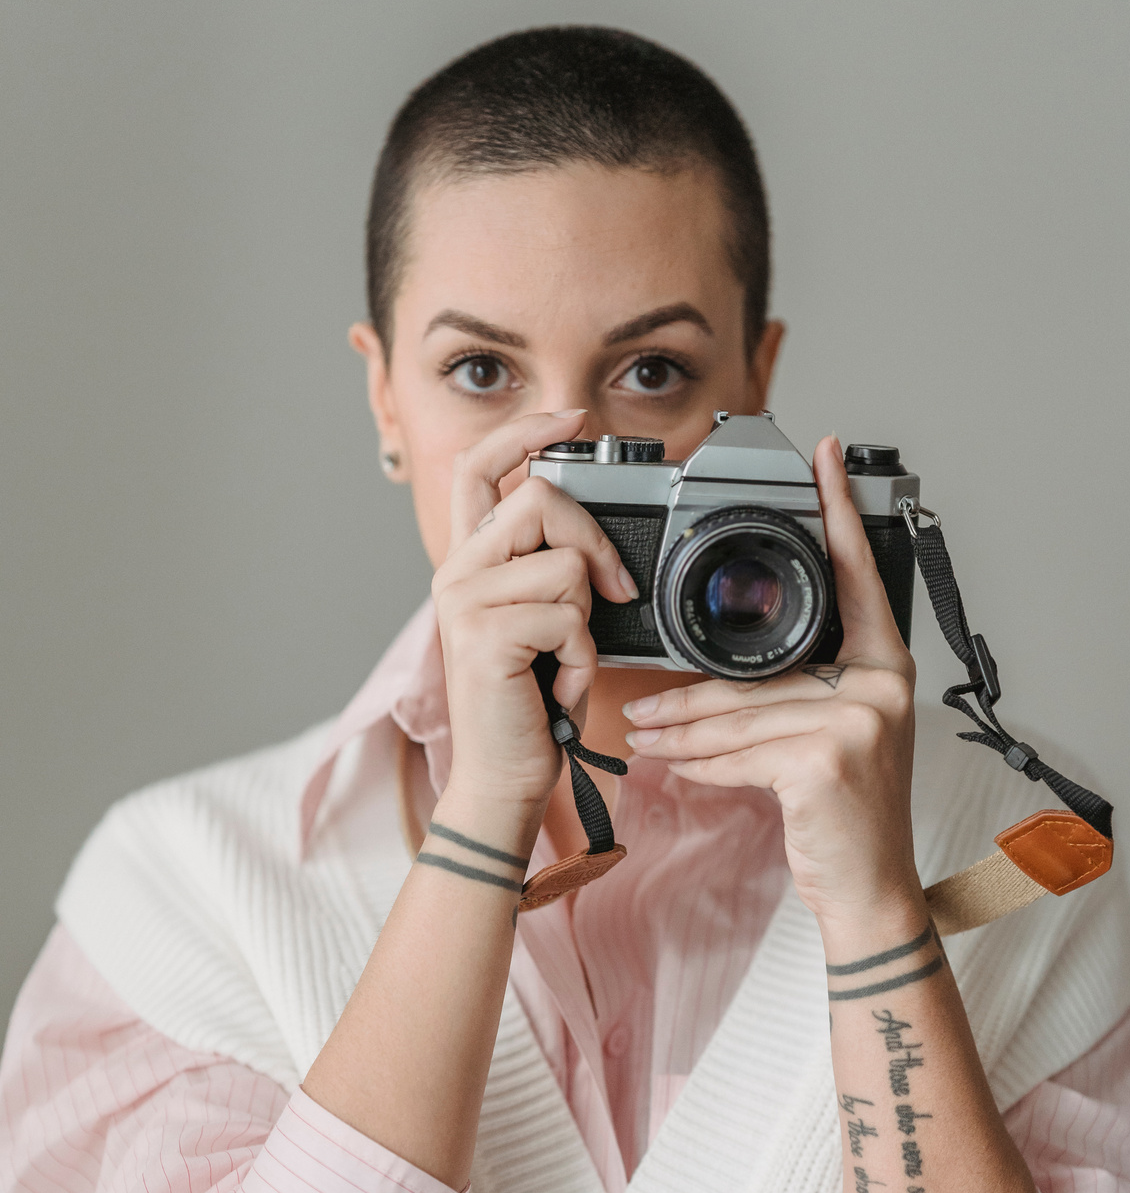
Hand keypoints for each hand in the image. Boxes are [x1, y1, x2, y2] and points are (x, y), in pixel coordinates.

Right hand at [432, 410, 638, 820]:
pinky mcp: (485, 633)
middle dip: (593, 544)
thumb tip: (592, 540)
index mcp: (470, 562)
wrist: (504, 776)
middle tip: (608, 594)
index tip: (571, 417)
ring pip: (564, 563)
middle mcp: (458, 572)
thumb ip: (551, 571)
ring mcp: (465, 600)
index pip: (480, 468)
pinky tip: (557, 685)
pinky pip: (569, 615)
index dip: (525, 432)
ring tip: (563, 660)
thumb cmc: (530, 705)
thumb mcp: (542, 624)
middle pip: (541, 500)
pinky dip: (581, 658)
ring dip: (586, 621)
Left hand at [622, 435, 920, 928]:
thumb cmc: (845, 814)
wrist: (870, 890)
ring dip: (682, 729)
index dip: (838, 515)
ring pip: (741, 713)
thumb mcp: (833, 738)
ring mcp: (860, 721)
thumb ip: (802, 693)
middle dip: (692, 693)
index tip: (821, 458)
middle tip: (642, 700)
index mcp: (885, 665)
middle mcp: (882, 684)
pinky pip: (742, 752)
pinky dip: (703, 764)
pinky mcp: (826, 760)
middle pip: (762, 670)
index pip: (857, 577)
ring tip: (644, 734)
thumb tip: (723, 675)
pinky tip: (680, 766)